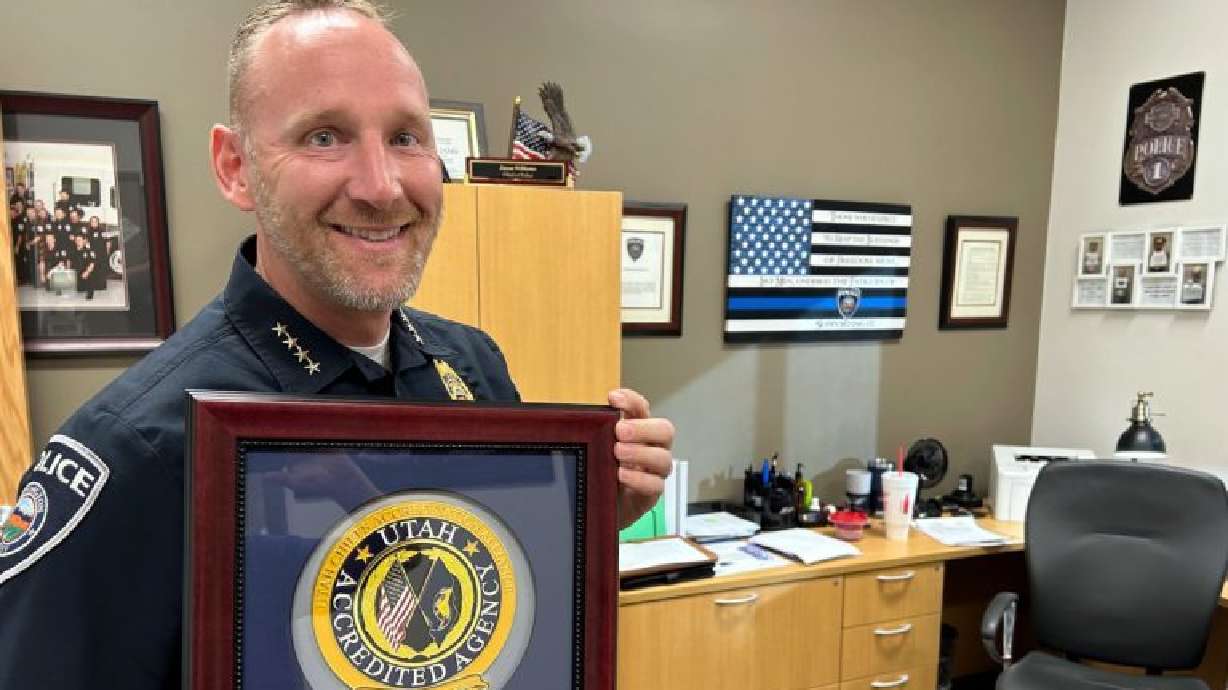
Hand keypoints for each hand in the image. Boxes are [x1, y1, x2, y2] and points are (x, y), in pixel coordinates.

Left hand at [608, 388, 674, 529]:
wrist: (598, 509)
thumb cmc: (599, 473)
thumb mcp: (595, 450)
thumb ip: (594, 434)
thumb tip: (578, 418)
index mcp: (638, 431)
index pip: (642, 409)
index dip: (631, 400)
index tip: (613, 398)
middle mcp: (652, 448)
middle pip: (664, 430)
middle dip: (643, 428)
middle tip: (620, 431)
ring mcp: (655, 471)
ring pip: (663, 458)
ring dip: (640, 452)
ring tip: (618, 452)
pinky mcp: (652, 493)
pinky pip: (655, 484)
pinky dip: (638, 478)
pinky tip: (621, 475)